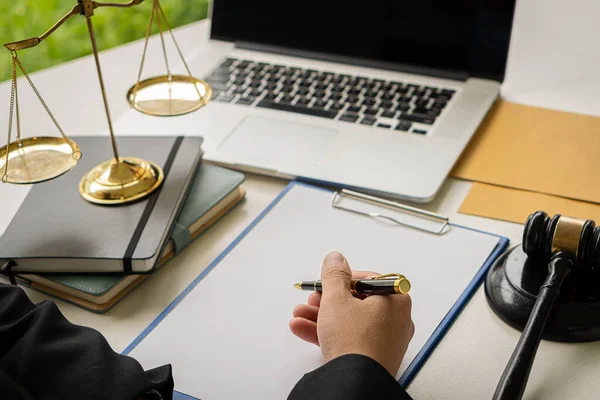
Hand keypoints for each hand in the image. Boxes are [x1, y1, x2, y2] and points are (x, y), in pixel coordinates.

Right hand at [289, 252, 414, 376]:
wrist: (356, 381)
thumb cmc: (354, 340)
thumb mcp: (336, 298)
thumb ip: (334, 274)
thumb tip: (336, 258)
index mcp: (395, 298)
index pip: (368, 279)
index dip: (343, 279)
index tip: (327, 282)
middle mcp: (395, 319)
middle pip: (356, 301)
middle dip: (326, 300)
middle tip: (312, 300)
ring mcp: (385, 340)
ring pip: (350, 321)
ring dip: (321, 316)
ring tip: (299, 316)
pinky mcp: (374, 356)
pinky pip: (350, 338)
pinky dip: (328, 333)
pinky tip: (303, 329)